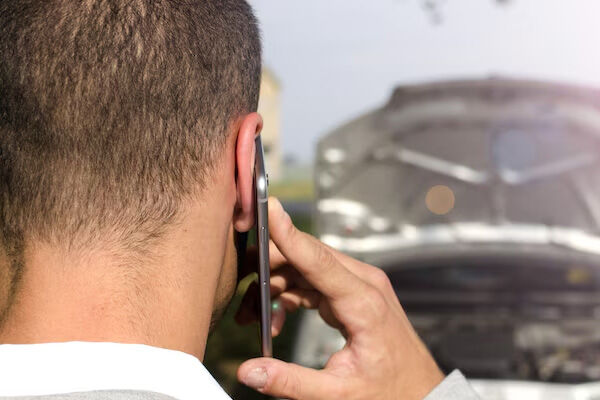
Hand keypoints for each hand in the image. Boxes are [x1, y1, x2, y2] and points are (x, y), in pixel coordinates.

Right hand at [236, 198, 443, 399]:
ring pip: (305, 268)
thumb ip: (290, 381)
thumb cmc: (389, 390)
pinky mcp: (352, 292)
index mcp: (363, 303)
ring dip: (275, 286)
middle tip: (240, 294)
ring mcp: (358, 285)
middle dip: (268, 270)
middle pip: (305, 258)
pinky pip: (313, 282)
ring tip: (252, 317)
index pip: (318, 259)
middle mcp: (363, 283)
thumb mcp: (338, 392)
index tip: (268, 208)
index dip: (289, 235)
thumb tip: (249, 371)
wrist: (420, 391)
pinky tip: (276, 321)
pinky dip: (290, 296)